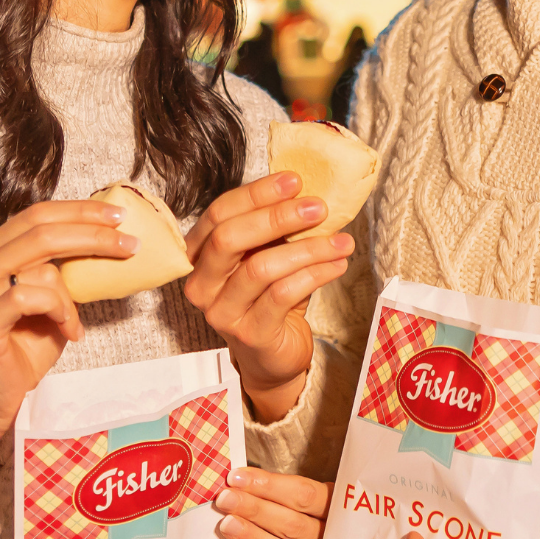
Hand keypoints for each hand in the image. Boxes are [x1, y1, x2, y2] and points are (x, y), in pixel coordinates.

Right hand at [0, 199, 134, 485]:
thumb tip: (108, 237)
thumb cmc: (25, 346)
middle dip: (91, 233)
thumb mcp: (51, 298)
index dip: (79, 211)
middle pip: (40, 231)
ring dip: (70, 297)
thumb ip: (62, 268)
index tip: (118, 214)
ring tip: (73, 324)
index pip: (37, 215)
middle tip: (129, 243)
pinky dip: (58, 310)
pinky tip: (67, 331)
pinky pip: (28, 297)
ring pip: (40, 267)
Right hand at [183, 171, 352, 420]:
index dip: (256, 194)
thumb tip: (304, 193)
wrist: (273, 358)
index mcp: (198, 256)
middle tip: (317, 208)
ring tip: (341, 241)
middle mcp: (201, 284)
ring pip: (260, 268)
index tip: (294, 180)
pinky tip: (336, 265)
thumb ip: (271, 231)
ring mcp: (221, 312)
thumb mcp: (264, 258)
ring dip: (307, 249)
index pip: (218, 214)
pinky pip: (282, 295)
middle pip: (229, 238)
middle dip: (277, 217)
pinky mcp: (249, 334)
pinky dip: (314, 275)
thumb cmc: (268, 300)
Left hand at [212, 468, 327, 538]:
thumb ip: (268, 491)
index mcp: (329, 508)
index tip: (236, 477)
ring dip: (256, 538)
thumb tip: (234, 480)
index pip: (303, 494)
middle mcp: (326, 538)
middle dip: (256, 510)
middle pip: (294, 524)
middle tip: (226, 499)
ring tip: (228, 525)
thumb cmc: (287, 511)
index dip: (269, 485)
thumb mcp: (288, 496)